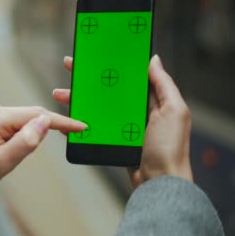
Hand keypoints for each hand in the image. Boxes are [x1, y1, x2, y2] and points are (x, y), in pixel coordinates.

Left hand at [0, 97, 86, 182]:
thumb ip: (25, 142)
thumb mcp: (3, 163)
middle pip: (28, 116)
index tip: (80, 126)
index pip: (35, 115)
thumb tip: (45, 122)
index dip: (60, 122)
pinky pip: (12, 120)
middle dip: (34, 135)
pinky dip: (15, 133)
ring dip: (22, 136)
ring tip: (2, 154)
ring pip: (21, 119)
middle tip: (17, 156)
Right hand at [53, 55, 193, 188]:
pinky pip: (92, 128)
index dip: (113, 63)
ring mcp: (122, 127)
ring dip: (78, 100)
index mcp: (152, 100)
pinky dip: (77, 123)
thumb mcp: (174, 111)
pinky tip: (65, 119)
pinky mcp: (112, 141)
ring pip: (96, 108)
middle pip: (108, 90)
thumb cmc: (170, 148)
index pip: (129, 76)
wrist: (158, 183)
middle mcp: (136, 111)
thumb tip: (154, 59)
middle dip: (88, 78)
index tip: (96, 52)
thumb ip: (164, 85)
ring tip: (60, 94)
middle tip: (69, 66)